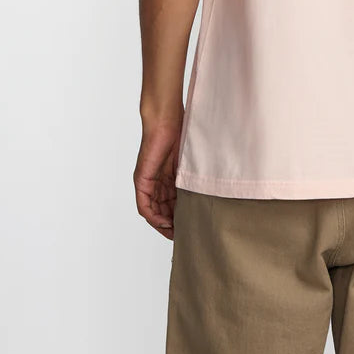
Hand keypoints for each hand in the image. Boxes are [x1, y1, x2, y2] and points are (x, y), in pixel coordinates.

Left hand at [133, 115, 182, 239]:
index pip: (171, 204)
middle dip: (172, 224)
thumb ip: (194, 176)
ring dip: (163, 224)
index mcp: (167, 177)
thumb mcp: (190, 161)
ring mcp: (147, 181)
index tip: (189, 227)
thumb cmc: (180, 133)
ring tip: (176, 233)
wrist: (166, 119)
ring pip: (153, 211)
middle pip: (162, 210)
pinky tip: (164, 223)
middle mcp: (155, 182)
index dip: (179, 217)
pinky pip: (145, 205)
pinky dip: (153, 216)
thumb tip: (211, 189)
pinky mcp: (142, 179)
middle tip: (184, 235)